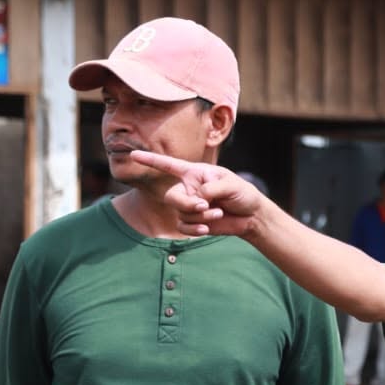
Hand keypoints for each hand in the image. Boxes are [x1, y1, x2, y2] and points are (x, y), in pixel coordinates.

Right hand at [128, 151, 265, 236]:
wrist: (251, 215)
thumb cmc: (242, 193)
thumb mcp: (231, 184)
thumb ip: (212, 188)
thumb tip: (198, 199)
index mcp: (194, 173)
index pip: (168, 165)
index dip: (150, 160)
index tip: (133, 154)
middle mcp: (188, 189)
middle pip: (171, 197)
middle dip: (187, 204)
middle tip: (206, 206)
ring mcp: (189, 206)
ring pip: (181, 214)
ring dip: (200, 217)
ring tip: (218, 212)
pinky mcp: (192, 222)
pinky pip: (183, 227)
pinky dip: (194, 229)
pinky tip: (206, 230)